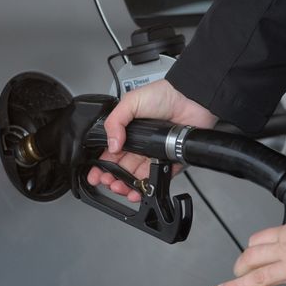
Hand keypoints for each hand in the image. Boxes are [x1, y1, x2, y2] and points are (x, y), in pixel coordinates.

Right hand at [87, 79, 216, 201]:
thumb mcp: (131, 102)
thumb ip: (115, 122)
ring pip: (137, 177)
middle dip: (111, 178)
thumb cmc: (163, 95)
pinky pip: (158, 178)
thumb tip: (111, 145)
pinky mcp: (169, 161)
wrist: (190, 99)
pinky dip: (148, 187)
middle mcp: (140, 146)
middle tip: (107, 182)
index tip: (95, 174)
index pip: (111, 154)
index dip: (102, 165)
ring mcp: (154, 155)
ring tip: (119, 187)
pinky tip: (138, 190)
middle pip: (122, 169)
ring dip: (126, 185)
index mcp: (128, 133)